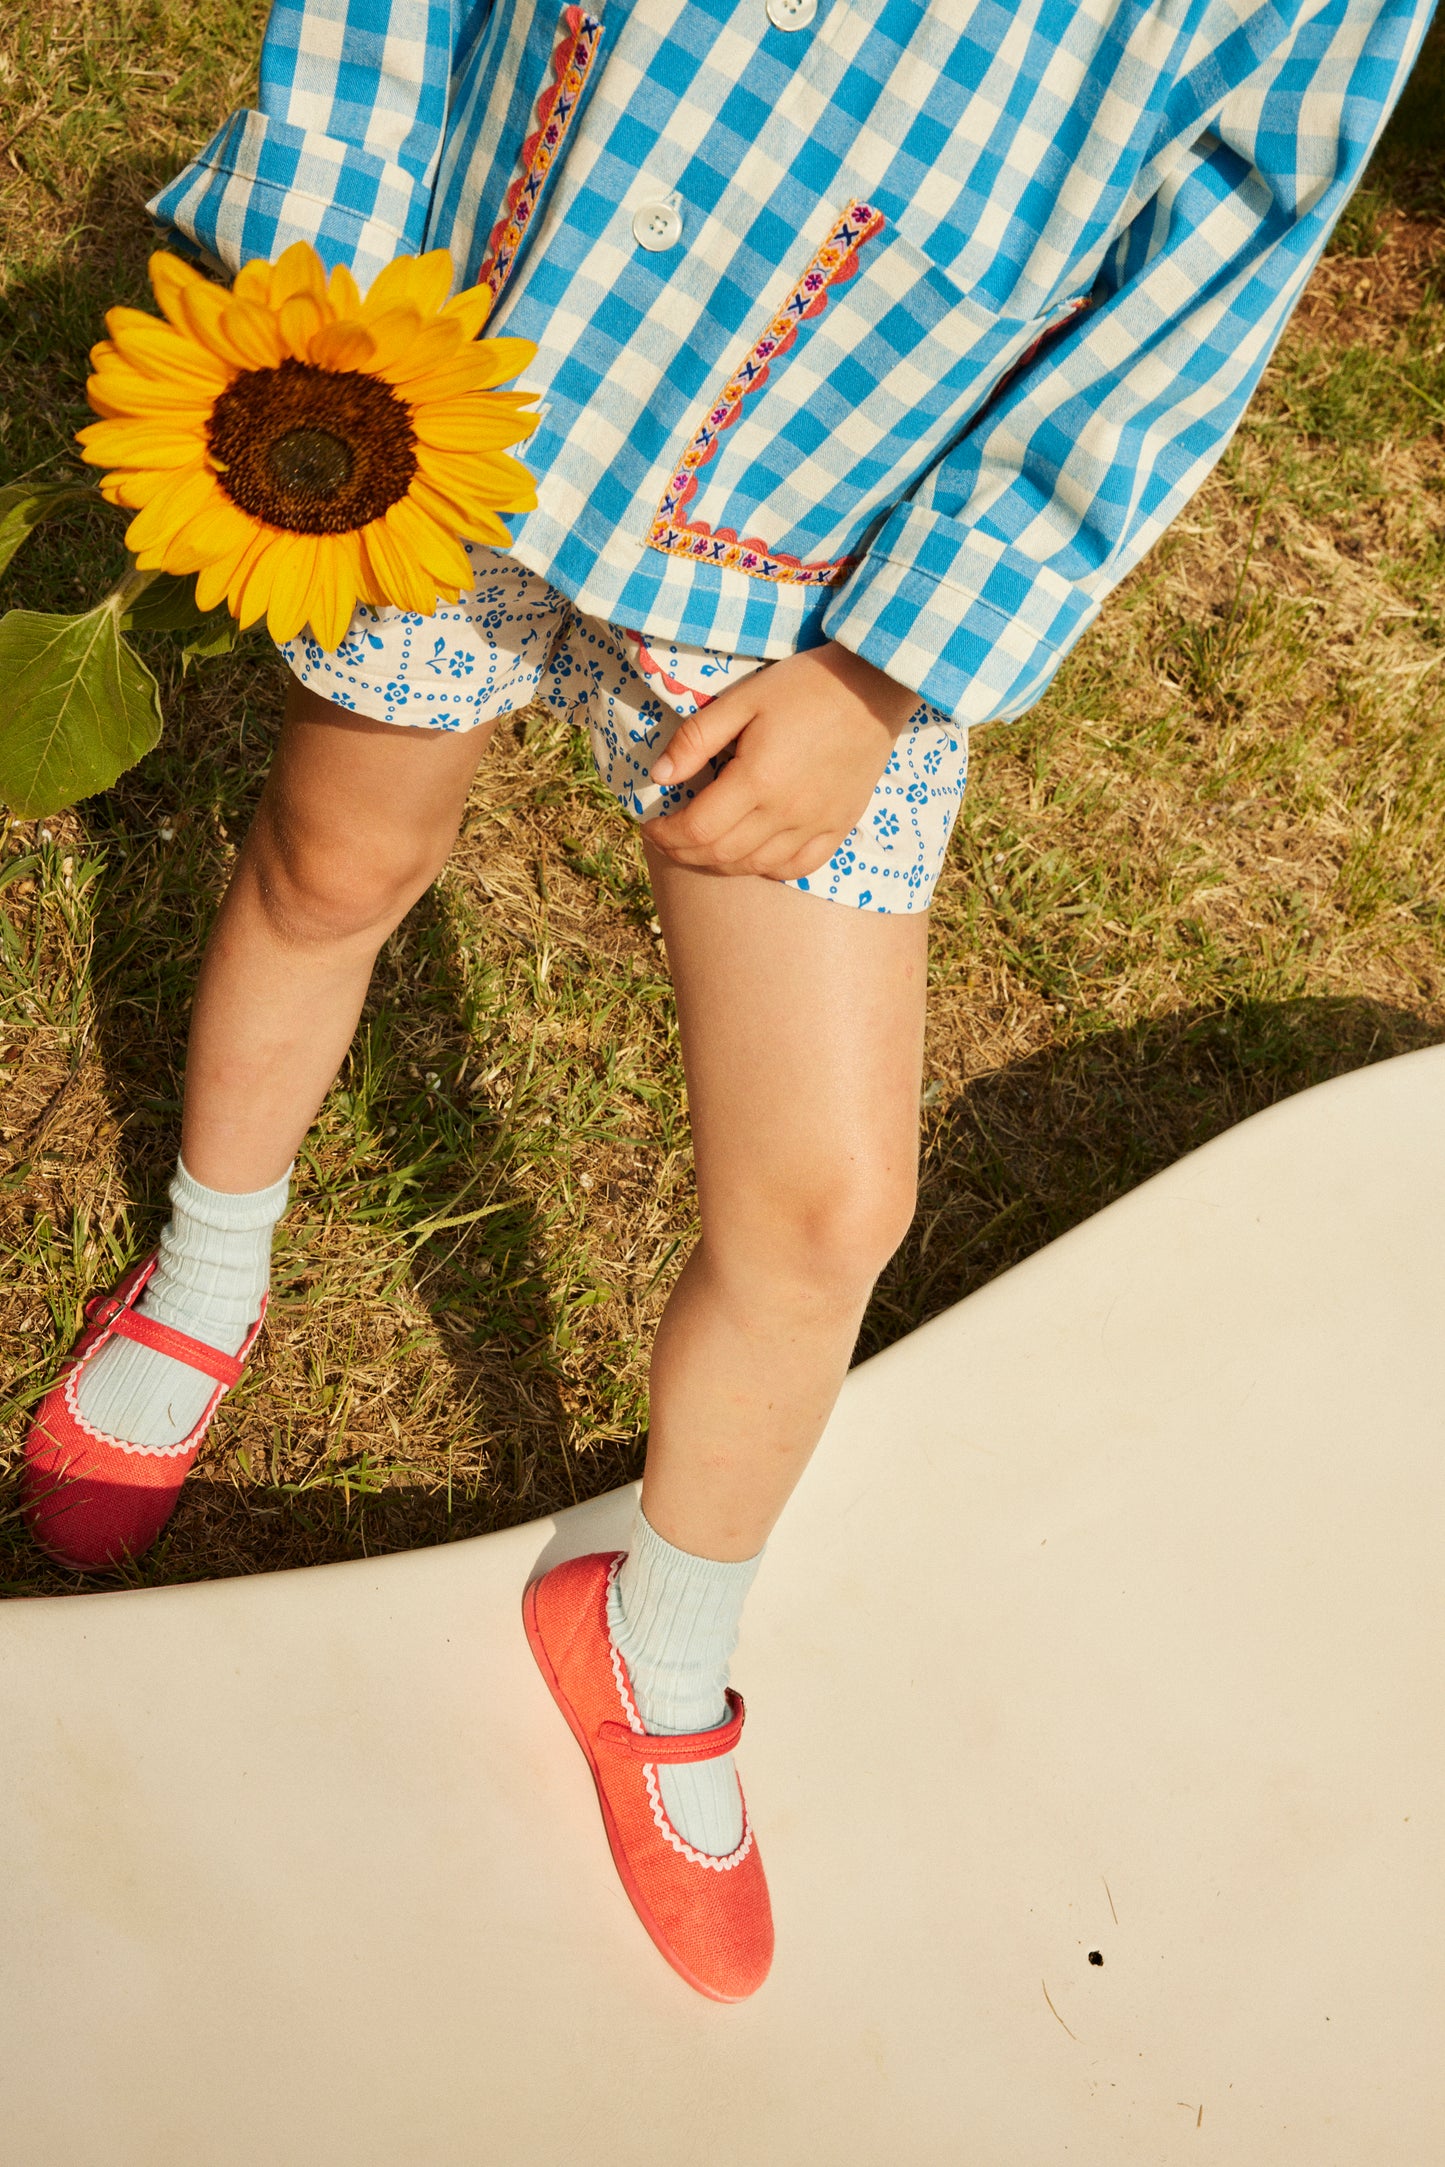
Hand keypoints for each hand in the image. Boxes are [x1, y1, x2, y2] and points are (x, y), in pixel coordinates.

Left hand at [643, 643, 917, 881]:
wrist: (873, 686)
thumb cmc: (804, 686)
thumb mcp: (742, 699)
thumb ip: (697, 739)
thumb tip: (660, 775)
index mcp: (757, 780)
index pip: (697, 829)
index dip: (666, 835)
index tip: (650, 825)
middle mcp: (786, 813)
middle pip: (721, 855)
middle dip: (683, 853)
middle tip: (666, 840)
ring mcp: (815, 825)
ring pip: (756, 866)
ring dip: (719, 864)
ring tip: (701, 848)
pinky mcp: (838, 826)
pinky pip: (799, 867)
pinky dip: (768, 868)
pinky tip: (752, 855)